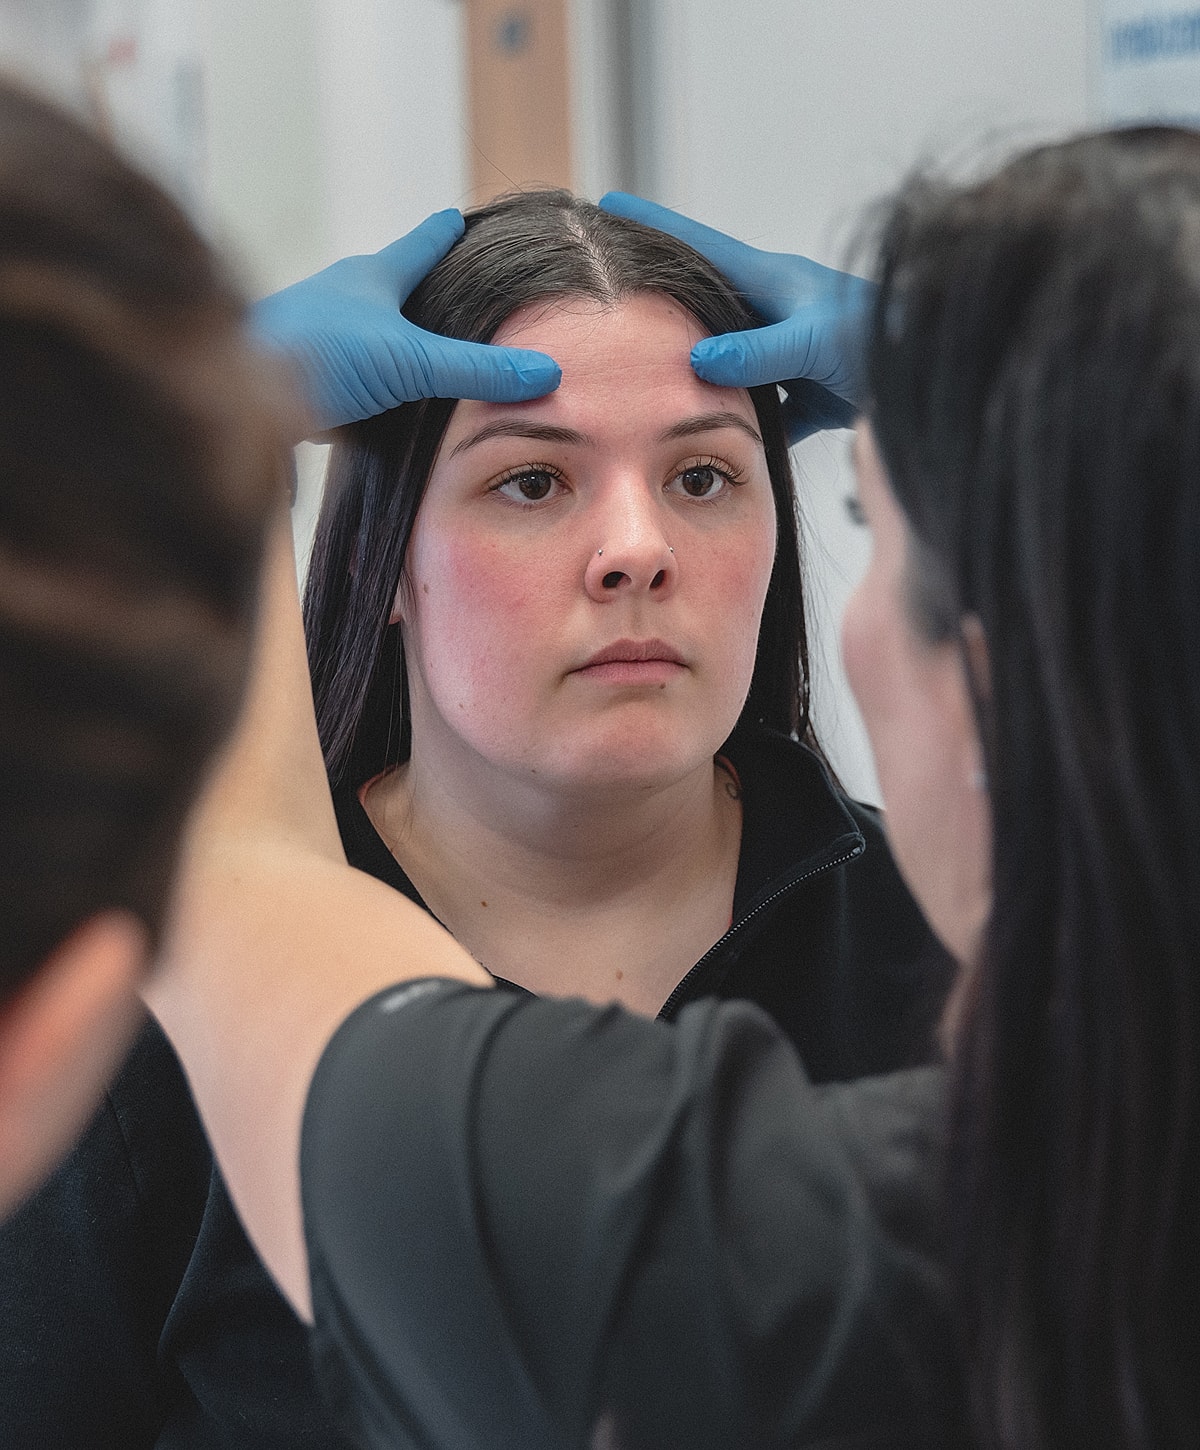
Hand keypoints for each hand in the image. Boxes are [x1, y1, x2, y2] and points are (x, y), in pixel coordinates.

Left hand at [250, 209, 560, 431]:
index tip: (458, 216)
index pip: (419, 247)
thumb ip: (475, 371)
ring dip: (388, 345)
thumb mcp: (410, 361)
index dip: (444, 233)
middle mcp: (339, 301)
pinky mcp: (300, 382)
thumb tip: (546, 371)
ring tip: (415, 357)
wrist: (231, 393)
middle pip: (387, 289)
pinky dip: (366, 389)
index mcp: (370, 280)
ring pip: (363, 335)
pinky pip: (345, 379)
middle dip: (414, 291)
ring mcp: (316, 340)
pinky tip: (375, 411)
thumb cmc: (316, 355)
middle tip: (442, 287)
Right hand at [599, 192, 872, 441]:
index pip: (699, 247)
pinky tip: (712, 443)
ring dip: (695, 375)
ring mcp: (788, 356)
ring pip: (727, 364)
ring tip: (646, 379)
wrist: (943, 370)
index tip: (607, 202)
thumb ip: (759, 352)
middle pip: (704, 306)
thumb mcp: (817, 340)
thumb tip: (698, 359)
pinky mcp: (807, 398)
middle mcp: (775, 314)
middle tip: (610, 297)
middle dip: (661, 302)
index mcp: (773, 281)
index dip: (653, 227)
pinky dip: (740, 428)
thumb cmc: (886, 340)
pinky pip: (761, 414)